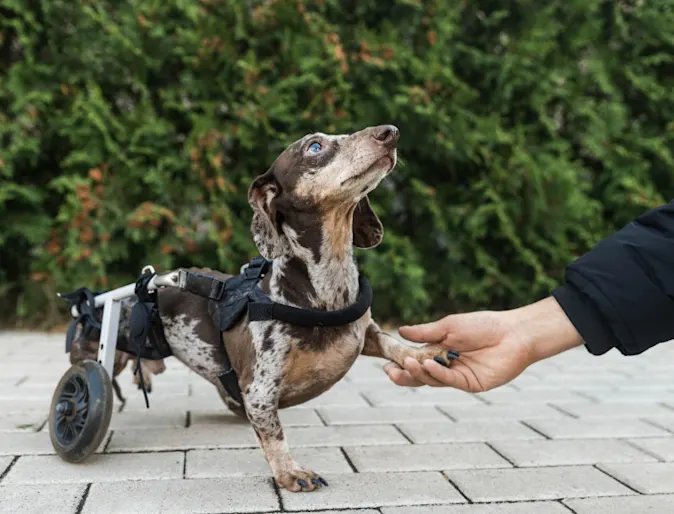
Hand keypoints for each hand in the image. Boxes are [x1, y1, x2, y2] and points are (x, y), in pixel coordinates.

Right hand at [384, 296, 581, 391]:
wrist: (514, 333)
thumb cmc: (483, 325)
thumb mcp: (449, 326)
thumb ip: (425, 332)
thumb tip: (400, 331)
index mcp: (439, 351)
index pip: (415, 360)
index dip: (400, 362)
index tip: (385, 362)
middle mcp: (446, 365)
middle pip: (420, 375)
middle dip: (404, 375)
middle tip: (390, 371)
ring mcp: (458, 376)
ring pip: (432, 380)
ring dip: (418, 372)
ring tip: (407, 362)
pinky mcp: (470, 383)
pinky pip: (449, 380)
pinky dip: (437, 374)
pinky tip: (428, 365)